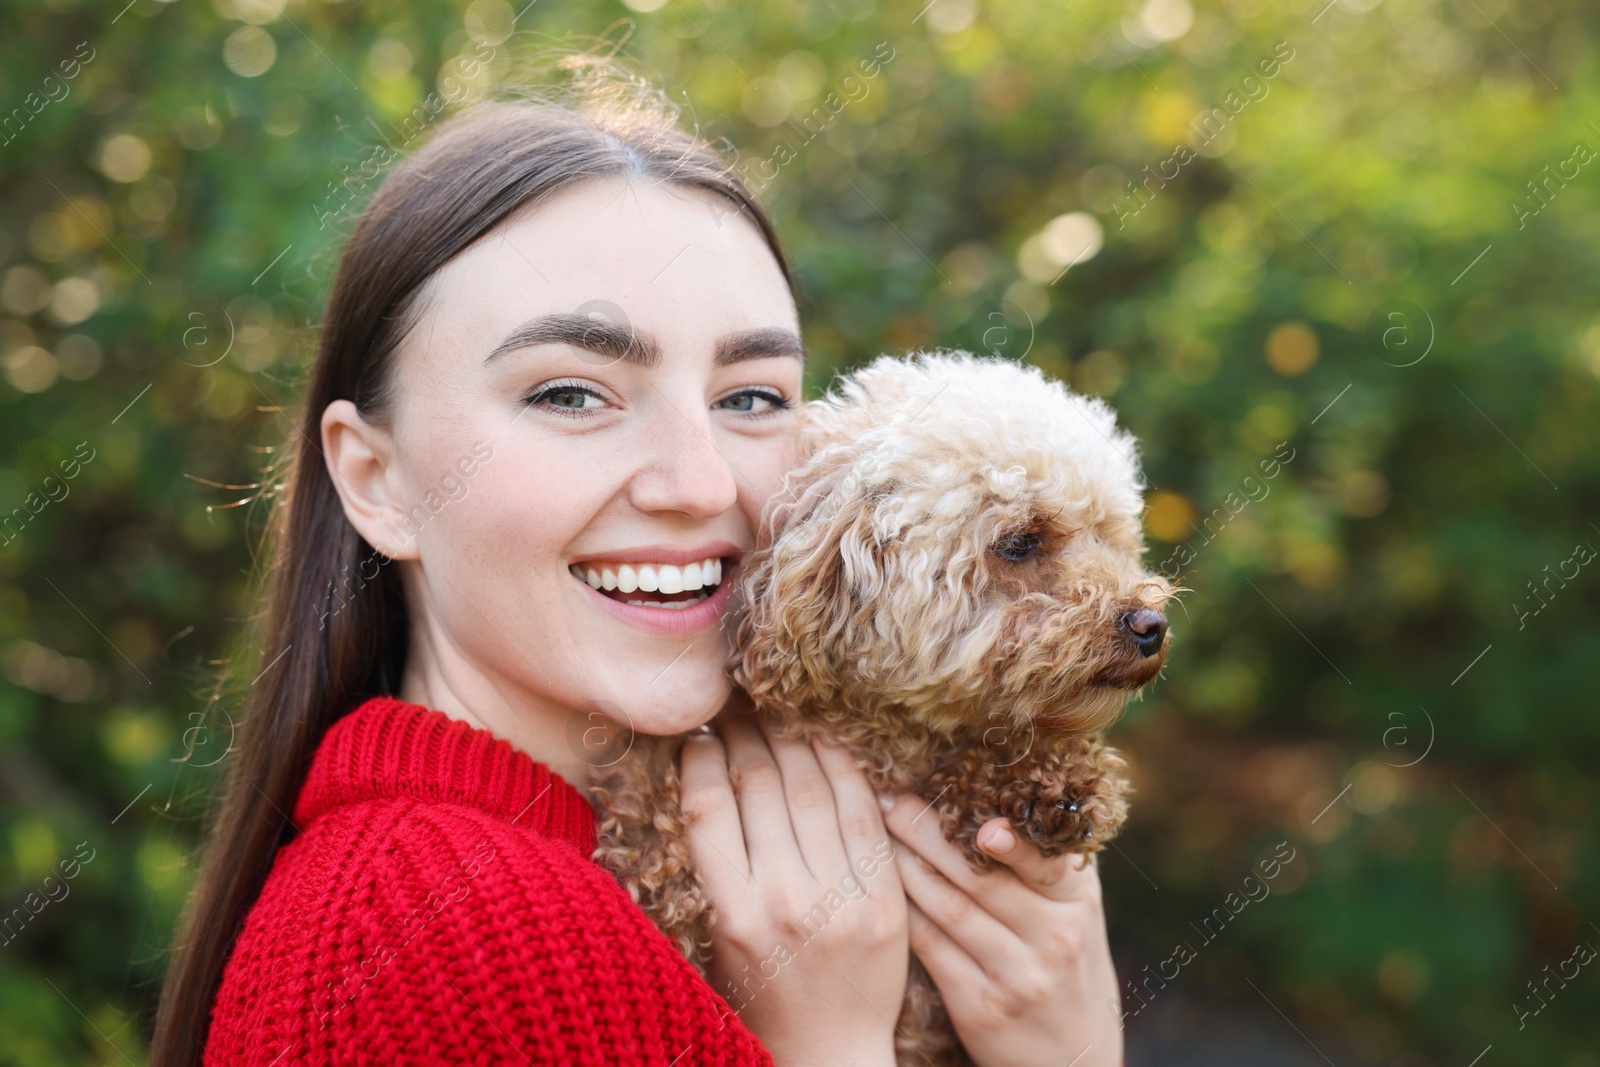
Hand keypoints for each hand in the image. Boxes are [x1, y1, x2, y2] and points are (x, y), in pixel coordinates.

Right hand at [679, 703, 907, 1066]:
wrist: (829, 1051)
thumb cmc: (763, 995)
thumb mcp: (722, 936)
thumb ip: (719, 867)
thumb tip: (710, 780)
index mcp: (731, 912)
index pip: (709, 808)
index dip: (704, 757)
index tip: (702, 734)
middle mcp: (783, 899)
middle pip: (761, 787)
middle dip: (748, 737)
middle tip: (741, 712)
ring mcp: (838, 897)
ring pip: (812, 789)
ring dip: (793, 740)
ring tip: (779, 718)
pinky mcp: (882, 898)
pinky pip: (863, 814)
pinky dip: (845, 769)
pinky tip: (827, 742)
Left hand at [880, 793, 1121, 1066]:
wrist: (1074, 1061)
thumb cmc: (1066, 970)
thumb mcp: (1077, 915)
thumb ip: (1049, 863)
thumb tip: (1007, 790)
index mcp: (1078, 901)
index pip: (1041, 855)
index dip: (1003, 831)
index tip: (966, 803)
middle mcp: (1055, 936)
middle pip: (979, 875)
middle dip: (928, 832)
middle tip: (892, 799)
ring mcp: (1019, 974)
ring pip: (948, 906)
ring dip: (904, 865)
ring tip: (874, 831)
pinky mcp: (982, 1006)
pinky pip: (931, 947)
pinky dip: (901, 912)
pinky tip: (876, 889)